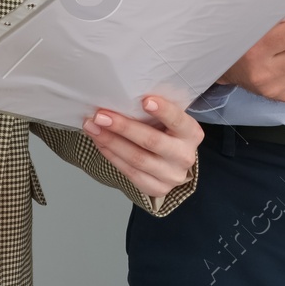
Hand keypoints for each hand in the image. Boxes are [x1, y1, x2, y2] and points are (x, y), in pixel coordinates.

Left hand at [83, 95, 203, 198]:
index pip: (178, 120)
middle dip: (123, 127)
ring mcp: (171, 175)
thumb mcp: (170, 121)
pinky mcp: (156, 188)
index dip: (163, 111)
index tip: (145, 100)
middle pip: (152, 141)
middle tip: (101, 116)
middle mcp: (184, 156)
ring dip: (110, 141)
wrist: (174, 165)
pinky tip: (100, 143)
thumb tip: (124, 96)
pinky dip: (111, 155)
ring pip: (136, 158)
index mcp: (192, 134)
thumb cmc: (168, 134)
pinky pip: (129, 172)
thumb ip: (156, 112)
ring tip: (92, 127)